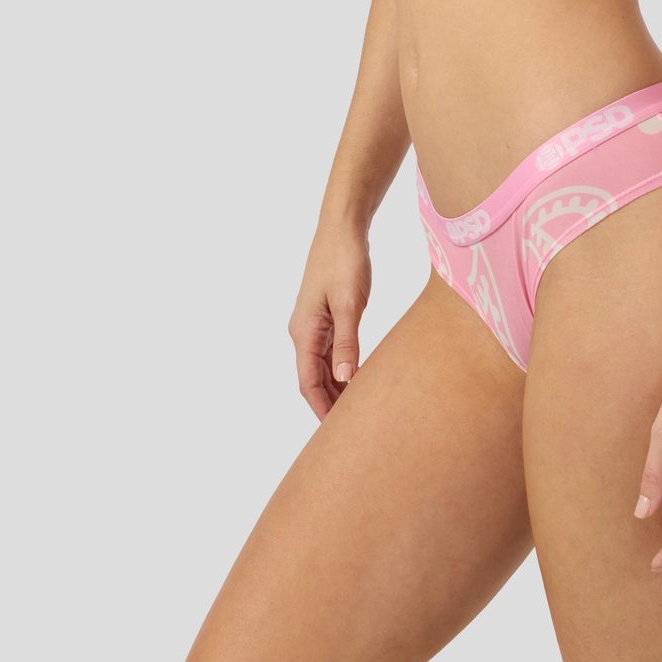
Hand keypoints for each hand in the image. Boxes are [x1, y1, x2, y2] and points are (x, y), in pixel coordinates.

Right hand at [288, 222, 371, 418]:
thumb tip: (343, 380)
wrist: (343, 228)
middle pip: (313, 379)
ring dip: (336, 388)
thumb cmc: (345, 261)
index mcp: (304, 331)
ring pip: (321, 367)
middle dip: (329, 404)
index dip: (322, 409)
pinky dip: (340, 369)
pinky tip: (358, 378)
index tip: (338, 433)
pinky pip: (329, 351)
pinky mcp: (325, 315)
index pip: (308, 383)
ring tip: (358, 410)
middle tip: (354, 428)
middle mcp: (303, 331)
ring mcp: (313, 323)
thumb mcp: (349, 303)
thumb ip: (347, 342)